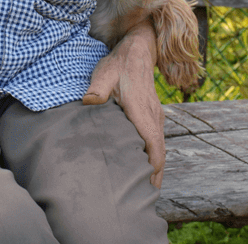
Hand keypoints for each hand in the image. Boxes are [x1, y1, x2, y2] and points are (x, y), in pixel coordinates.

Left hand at [82, 21, 165, 187]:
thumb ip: (97, 89)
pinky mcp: (153, 114)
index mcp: (143, 113)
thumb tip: (88, 101)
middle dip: (154, 176)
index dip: (153, 171)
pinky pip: (156, 140)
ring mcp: (155, 116)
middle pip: (159, 154)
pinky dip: (152, 155)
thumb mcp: (105, 73)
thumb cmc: (119, 64)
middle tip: (142, 197)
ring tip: (142, 187)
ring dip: (153, 166)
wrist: (137, 49)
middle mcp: (153, 117)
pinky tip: (141, 163)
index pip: (154, 148)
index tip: (147, 189)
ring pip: (159, 148)